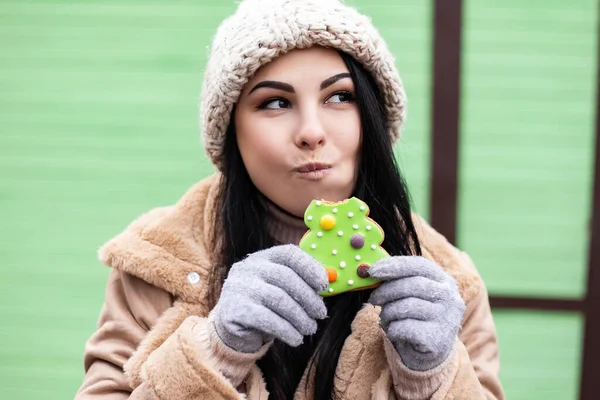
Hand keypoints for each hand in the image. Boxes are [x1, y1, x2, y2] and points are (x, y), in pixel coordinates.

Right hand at [211, 244, 328, 352]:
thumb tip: (329, 281)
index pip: (288, 254)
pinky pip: (267, 319)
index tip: (324, 285)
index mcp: (262, 257)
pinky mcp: (234, 310)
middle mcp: (248, 268)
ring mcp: (239, 287)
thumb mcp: (280, 290)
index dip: (309, 267)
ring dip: (300, 317)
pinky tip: (296, 339)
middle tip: (321, 314)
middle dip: (308, 298)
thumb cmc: (265, 308)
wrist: (233, 331)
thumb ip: (300, 282)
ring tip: (310, 328)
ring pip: (279, 300)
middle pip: (285, 277)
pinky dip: (287, 331)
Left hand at [369, 256, 465, 370]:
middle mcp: (450, 298)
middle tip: (373, 299)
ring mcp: (446, 318)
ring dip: (388, 313)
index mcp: (445, 281)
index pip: (419, 265)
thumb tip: (371, 271)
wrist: (428, 355)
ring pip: (405, 306)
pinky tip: (395, 332)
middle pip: (411, 285)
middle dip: (386, 291)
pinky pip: (403, 327)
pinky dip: (392, 329)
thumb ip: (398, 281)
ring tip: (386, 318)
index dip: (393, 266)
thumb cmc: (416, 318)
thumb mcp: (412, 295)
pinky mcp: (436, 339)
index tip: (372, 271)